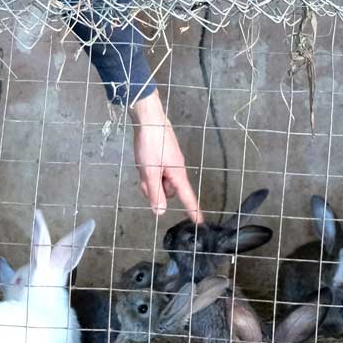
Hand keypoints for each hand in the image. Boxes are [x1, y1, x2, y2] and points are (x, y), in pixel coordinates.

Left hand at [128, 90, 200, 221]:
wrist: (149, 118)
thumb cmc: (151, 144)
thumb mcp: (149, 171)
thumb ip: (155, 192)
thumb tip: (161, 212)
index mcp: (177, 174)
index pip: (187, 197)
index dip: (192, 210)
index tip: (199, 223)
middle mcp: (176, 169)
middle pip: (168, 191)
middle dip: (156, 189)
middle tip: (145, 178)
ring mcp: (170, 162)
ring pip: (160, 181)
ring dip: (150, 179)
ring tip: (142, 166)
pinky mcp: (163, 156)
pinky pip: (157, 171)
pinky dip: (149, 170)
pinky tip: (143, 160)